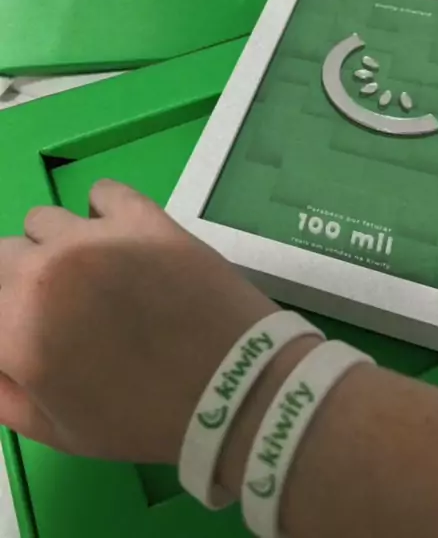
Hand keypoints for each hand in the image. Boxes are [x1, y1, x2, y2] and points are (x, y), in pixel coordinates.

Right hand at [0, 179, 277, 462]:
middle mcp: (43, 271)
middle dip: (16, 282)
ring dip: (54, 245)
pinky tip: (119, 236)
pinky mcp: (140, 216)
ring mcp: (93, 236)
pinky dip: (101, 211)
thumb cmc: (141, 418)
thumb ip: (5, 394)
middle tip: (54, 307)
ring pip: (43, 220)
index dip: (6, 318)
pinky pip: (100, 192)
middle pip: (2, 255)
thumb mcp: (59, 430)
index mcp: (15, 329)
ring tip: (90, 271)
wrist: (230, 387)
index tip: (23, 326)